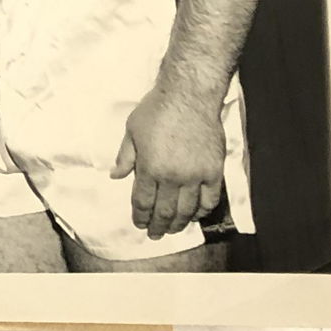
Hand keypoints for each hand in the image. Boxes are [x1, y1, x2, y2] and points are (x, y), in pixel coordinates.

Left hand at [110, 86, 225, 238]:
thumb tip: (115, 176)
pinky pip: (210, 199)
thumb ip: (125, 157)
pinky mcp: (215, 171)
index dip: (140, 216)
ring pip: (188, 210)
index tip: (139, 224)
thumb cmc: (157, 109)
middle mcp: (173, 177)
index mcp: (150, 168)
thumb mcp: (132, 130)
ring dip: (179, 224)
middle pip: (165, 211)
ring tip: (173, 230)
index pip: (143, 202)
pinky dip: (202, 211)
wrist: (189, 95)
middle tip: (154, 235)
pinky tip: (196, 215)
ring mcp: (196, 176)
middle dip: (158, 226)